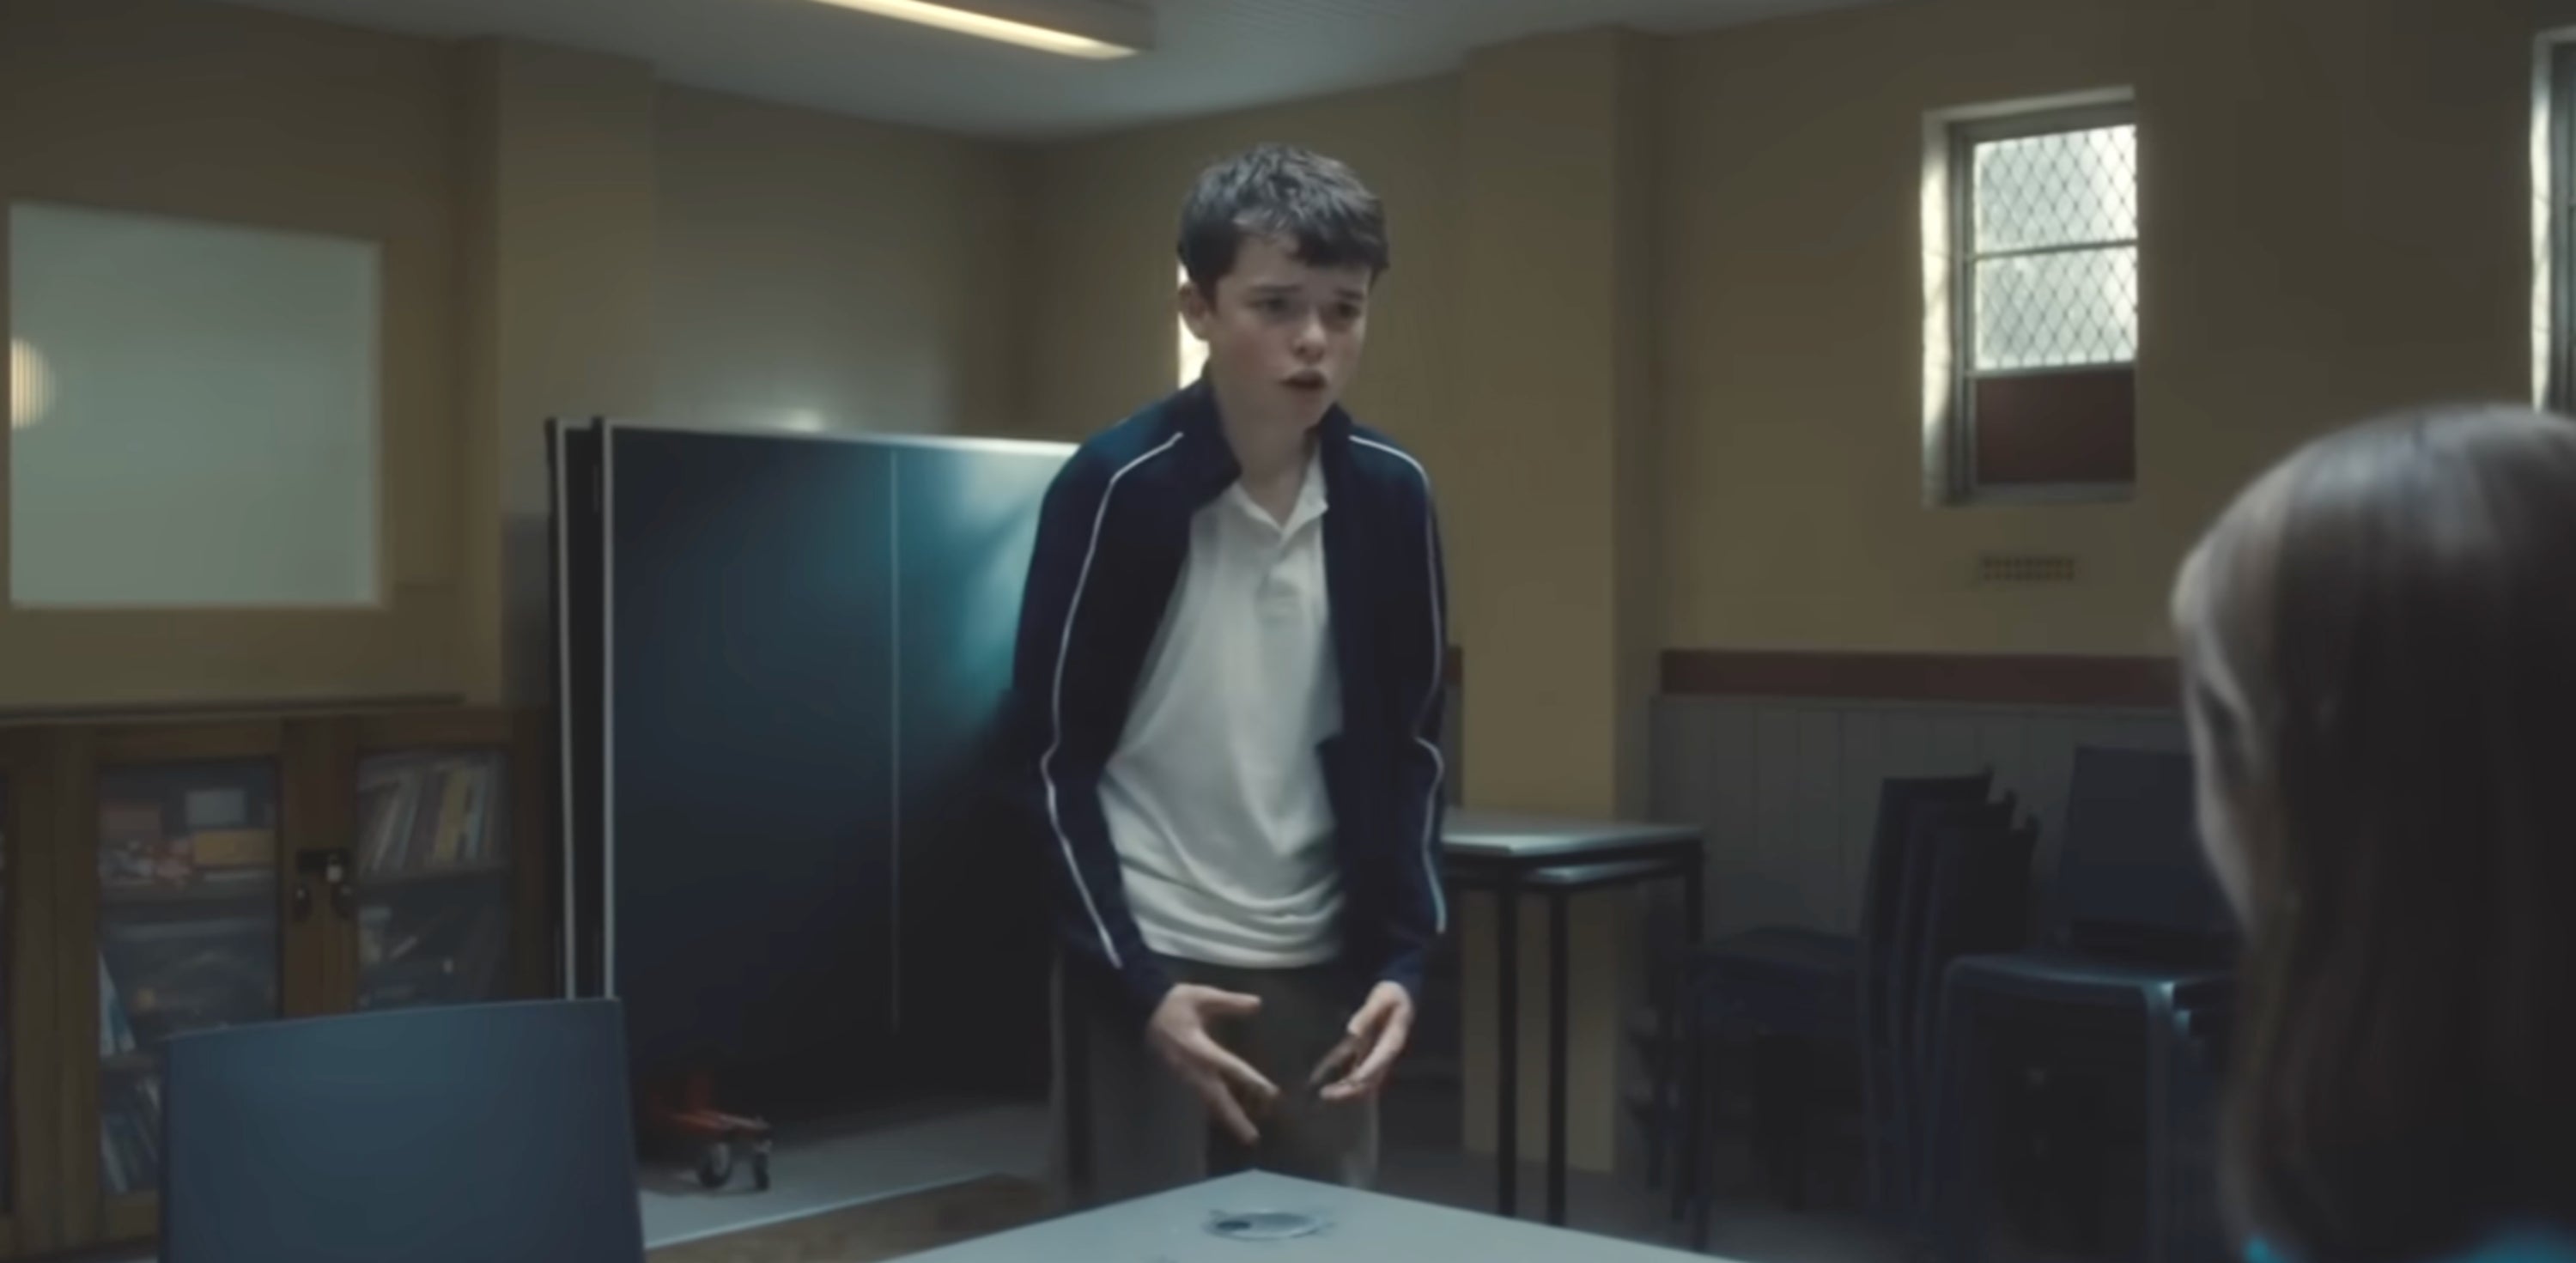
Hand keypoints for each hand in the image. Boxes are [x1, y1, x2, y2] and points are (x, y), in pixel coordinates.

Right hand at [1147, 985, 1279, 1144]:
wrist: (1143, 1009)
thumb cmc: (1175, 1002)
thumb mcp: (1203, 995)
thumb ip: (1230, 1002)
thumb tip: (1257, 1004)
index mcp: (1199, 1047)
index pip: (1229, 1067)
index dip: (1250, 1080)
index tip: (1270, 1093)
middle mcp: (1193, 1067)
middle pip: (1217, 1096)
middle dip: (1235, 1117)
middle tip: (1252, 1137)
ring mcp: (1185, 1074)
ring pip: (1209, 1100)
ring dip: (1227, 1117)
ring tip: (1245, 1134)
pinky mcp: (1182, 1076)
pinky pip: (1202, 1096)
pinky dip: (1216, 1108)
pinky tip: (1228, 1116)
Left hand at [1309, 982, 1413, 1103]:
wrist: (1401, 994)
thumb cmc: (1392, 994)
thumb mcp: (1382, 999)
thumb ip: (1367, 1014)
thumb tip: (1352, 1031)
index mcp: (1393, 1041)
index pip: (1379, 1061)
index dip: (1366, 1072)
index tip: (1351, 1082)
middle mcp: (1387, 1054)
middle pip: (1372, 1079)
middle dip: (1351, 1089)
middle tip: (1327, 1093)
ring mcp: (1379, 1057)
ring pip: (1365, 1081)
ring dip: (1346, 1089)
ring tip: (1325, 1093)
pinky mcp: (1370, 1054)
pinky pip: (1359, 1073)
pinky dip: (1345, 1080)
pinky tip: (1329, 1083)